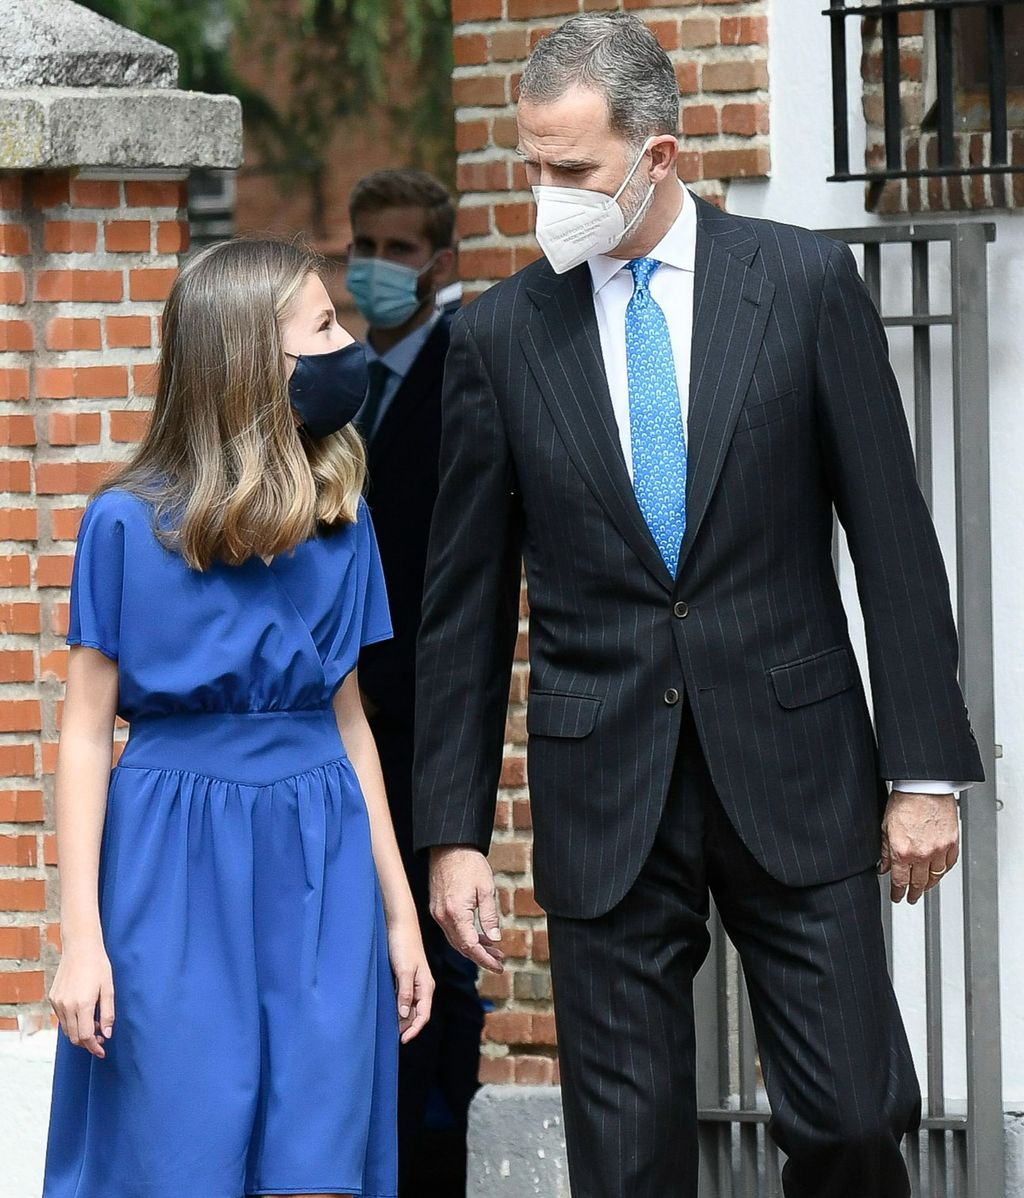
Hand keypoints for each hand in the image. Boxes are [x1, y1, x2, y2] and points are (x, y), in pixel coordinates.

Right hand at [49, 939, 114, 1057]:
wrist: (80, 948)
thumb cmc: (98, 966)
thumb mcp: (108, 988)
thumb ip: (108, 1013)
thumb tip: (107, 1034)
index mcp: (83, 1004)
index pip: (86, 1036)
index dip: (94, 1047)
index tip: (102, 1052)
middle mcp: (67, 1006)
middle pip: (75, 1037)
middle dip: (87, 1043)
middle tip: (101, 1038)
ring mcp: (57, 1002)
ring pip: (67, 1029)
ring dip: (79, 1033)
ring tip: (94, 1024)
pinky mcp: (52, 998)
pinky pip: (62, 1018)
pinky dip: (72, 1022)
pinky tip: (83, 1014)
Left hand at [387, 921, 433, 1044]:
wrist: (400, 924)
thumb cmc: (403, 944)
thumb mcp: (403, 970)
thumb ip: (405, 992)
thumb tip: (404, 1014)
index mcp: (426, 986)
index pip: (423, 1015)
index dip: (413, 1030)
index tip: (402, 1041)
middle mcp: (422, 986)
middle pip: (417, 1013)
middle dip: (406, 1026)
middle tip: (391, 1036)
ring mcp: (414, 981)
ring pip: (410, 1006)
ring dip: (402, 1017)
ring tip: (388, 1027)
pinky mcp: (406, 976)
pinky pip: (404, 997)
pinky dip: (398, 1006)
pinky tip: (389, 1009)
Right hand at [429, 846, 504, 973]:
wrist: (449, 846)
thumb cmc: (469, 864)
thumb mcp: (486, 889)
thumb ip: (490, 917)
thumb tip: (495, 940)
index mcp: (456, 913)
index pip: (470, 946)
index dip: (485, 959)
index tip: (498, 966)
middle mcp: (443, 916)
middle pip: (461, 947)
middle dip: (481, 956)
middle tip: (499, 962)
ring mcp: (437, 913)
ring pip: (456, 939)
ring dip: (474, 947)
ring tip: (494, 951)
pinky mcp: (437, 907)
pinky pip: (451, 929)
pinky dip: (465, 936)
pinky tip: (479, 936)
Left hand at [880, 790, 958, 904]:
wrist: (925, 786)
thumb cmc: (905, 800)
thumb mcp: (885, 826)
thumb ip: (885, 851)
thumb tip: (883, 867)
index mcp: (903, 851)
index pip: (900, 880)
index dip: (898, 892)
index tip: (897, 896)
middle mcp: (922, 854)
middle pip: (919, 882)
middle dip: (914, 893)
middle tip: (911, 898)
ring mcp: (940, 850)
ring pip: (935, 876)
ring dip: (929, 885)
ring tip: (924, 889)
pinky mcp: (952, 843)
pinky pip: (949, 864)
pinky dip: (943, 871)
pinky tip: (939, 873)